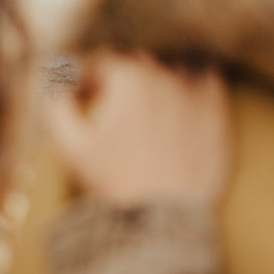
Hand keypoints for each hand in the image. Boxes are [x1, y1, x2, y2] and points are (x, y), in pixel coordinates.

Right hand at [48, 51, 229, 207]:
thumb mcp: (71, 146)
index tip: (87, 97)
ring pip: (177, 58)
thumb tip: (54, 82)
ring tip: (152, 92)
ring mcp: (196, 89)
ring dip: (161, 69)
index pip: (107, 58)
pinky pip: (209, 75)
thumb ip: (57, 105)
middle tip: (117, 97)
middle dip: (125, 71)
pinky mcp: (219, 108)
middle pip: (142, 55)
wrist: (163, 218)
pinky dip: (195, 77)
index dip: (92, 77)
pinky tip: (183, 95)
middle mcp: (165, 74)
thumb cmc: (114, 182)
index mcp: (129, 76)